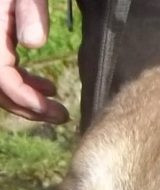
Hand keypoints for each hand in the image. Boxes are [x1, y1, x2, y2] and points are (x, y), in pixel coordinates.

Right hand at [0, 0, 68, 122]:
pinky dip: (21, 82)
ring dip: (26, 98)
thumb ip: (30, 9)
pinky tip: (47, 87)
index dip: (24, 98)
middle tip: (61, 116)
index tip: (54, 111)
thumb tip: (34, 44)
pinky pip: (1, 69)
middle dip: (27, 106)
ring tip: (57, 106)